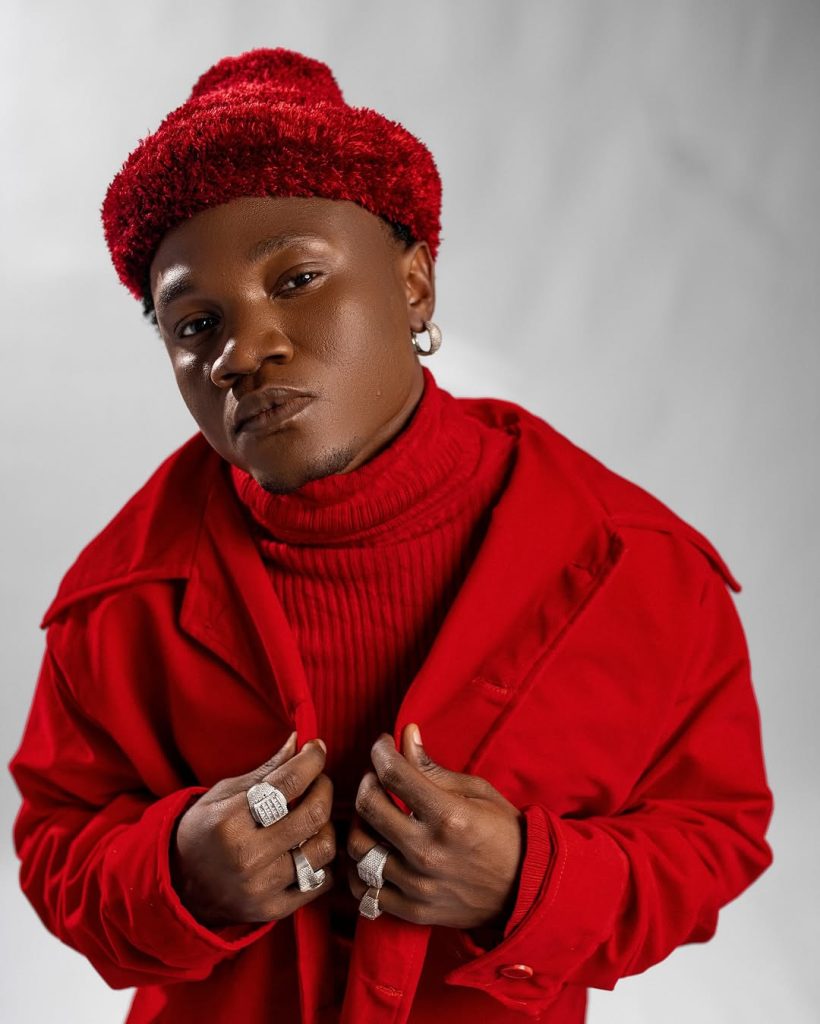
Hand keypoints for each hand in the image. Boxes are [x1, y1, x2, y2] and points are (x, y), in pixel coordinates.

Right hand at [171, 734, 334, 925]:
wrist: (179, 888)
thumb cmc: (203, 831)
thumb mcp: (222, 793)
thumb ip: (265, 770)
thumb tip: (298, 741)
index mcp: (229, 820)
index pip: (287, 783)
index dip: (311, 760)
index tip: (317, 748)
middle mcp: (247, 856)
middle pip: (312, 815)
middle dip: (324, 788)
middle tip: (319, 780)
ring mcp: (262, 887)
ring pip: (323, 849)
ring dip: (326, 825)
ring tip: (314, 815)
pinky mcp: (273, 909)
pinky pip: (322, 881)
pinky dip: (324, 860)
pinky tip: (310, 845)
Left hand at [347, 725, 522, 929]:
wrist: (527, 890)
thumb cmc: (504, 834)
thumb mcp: (477, 792)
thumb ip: (434, 768)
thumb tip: (405, 734)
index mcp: (449, 816)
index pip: (394, 773)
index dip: (381, 750)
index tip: (383, 745)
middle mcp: (427, 851)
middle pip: (368, 806)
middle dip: (367, 781)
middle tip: (377, 777)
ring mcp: (417, 885)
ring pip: (358, 846)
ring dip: (360, 822)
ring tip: (374, 814)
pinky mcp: (412, 910)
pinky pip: (364, 888)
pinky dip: (360, 867)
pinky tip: (374, 850)